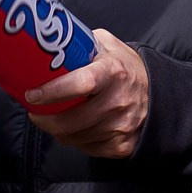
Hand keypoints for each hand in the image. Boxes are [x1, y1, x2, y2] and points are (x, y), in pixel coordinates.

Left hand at [23, 29, 149, 160]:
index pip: (81, 83)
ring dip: (57, 131)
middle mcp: (118, 101)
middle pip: (71, 121)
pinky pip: (86, 149)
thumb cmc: (126, 69)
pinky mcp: (122, 145)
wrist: (158, 93)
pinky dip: (75, 141)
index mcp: (113, 72)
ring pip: (74, 138)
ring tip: (52, 119)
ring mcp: (121, 126)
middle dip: (44, 119)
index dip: (53, 91)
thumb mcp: (108, 47)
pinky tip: (74, 129)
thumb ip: (82, 44)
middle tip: (35, 112)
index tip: (33, 94)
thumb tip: (48, 44)